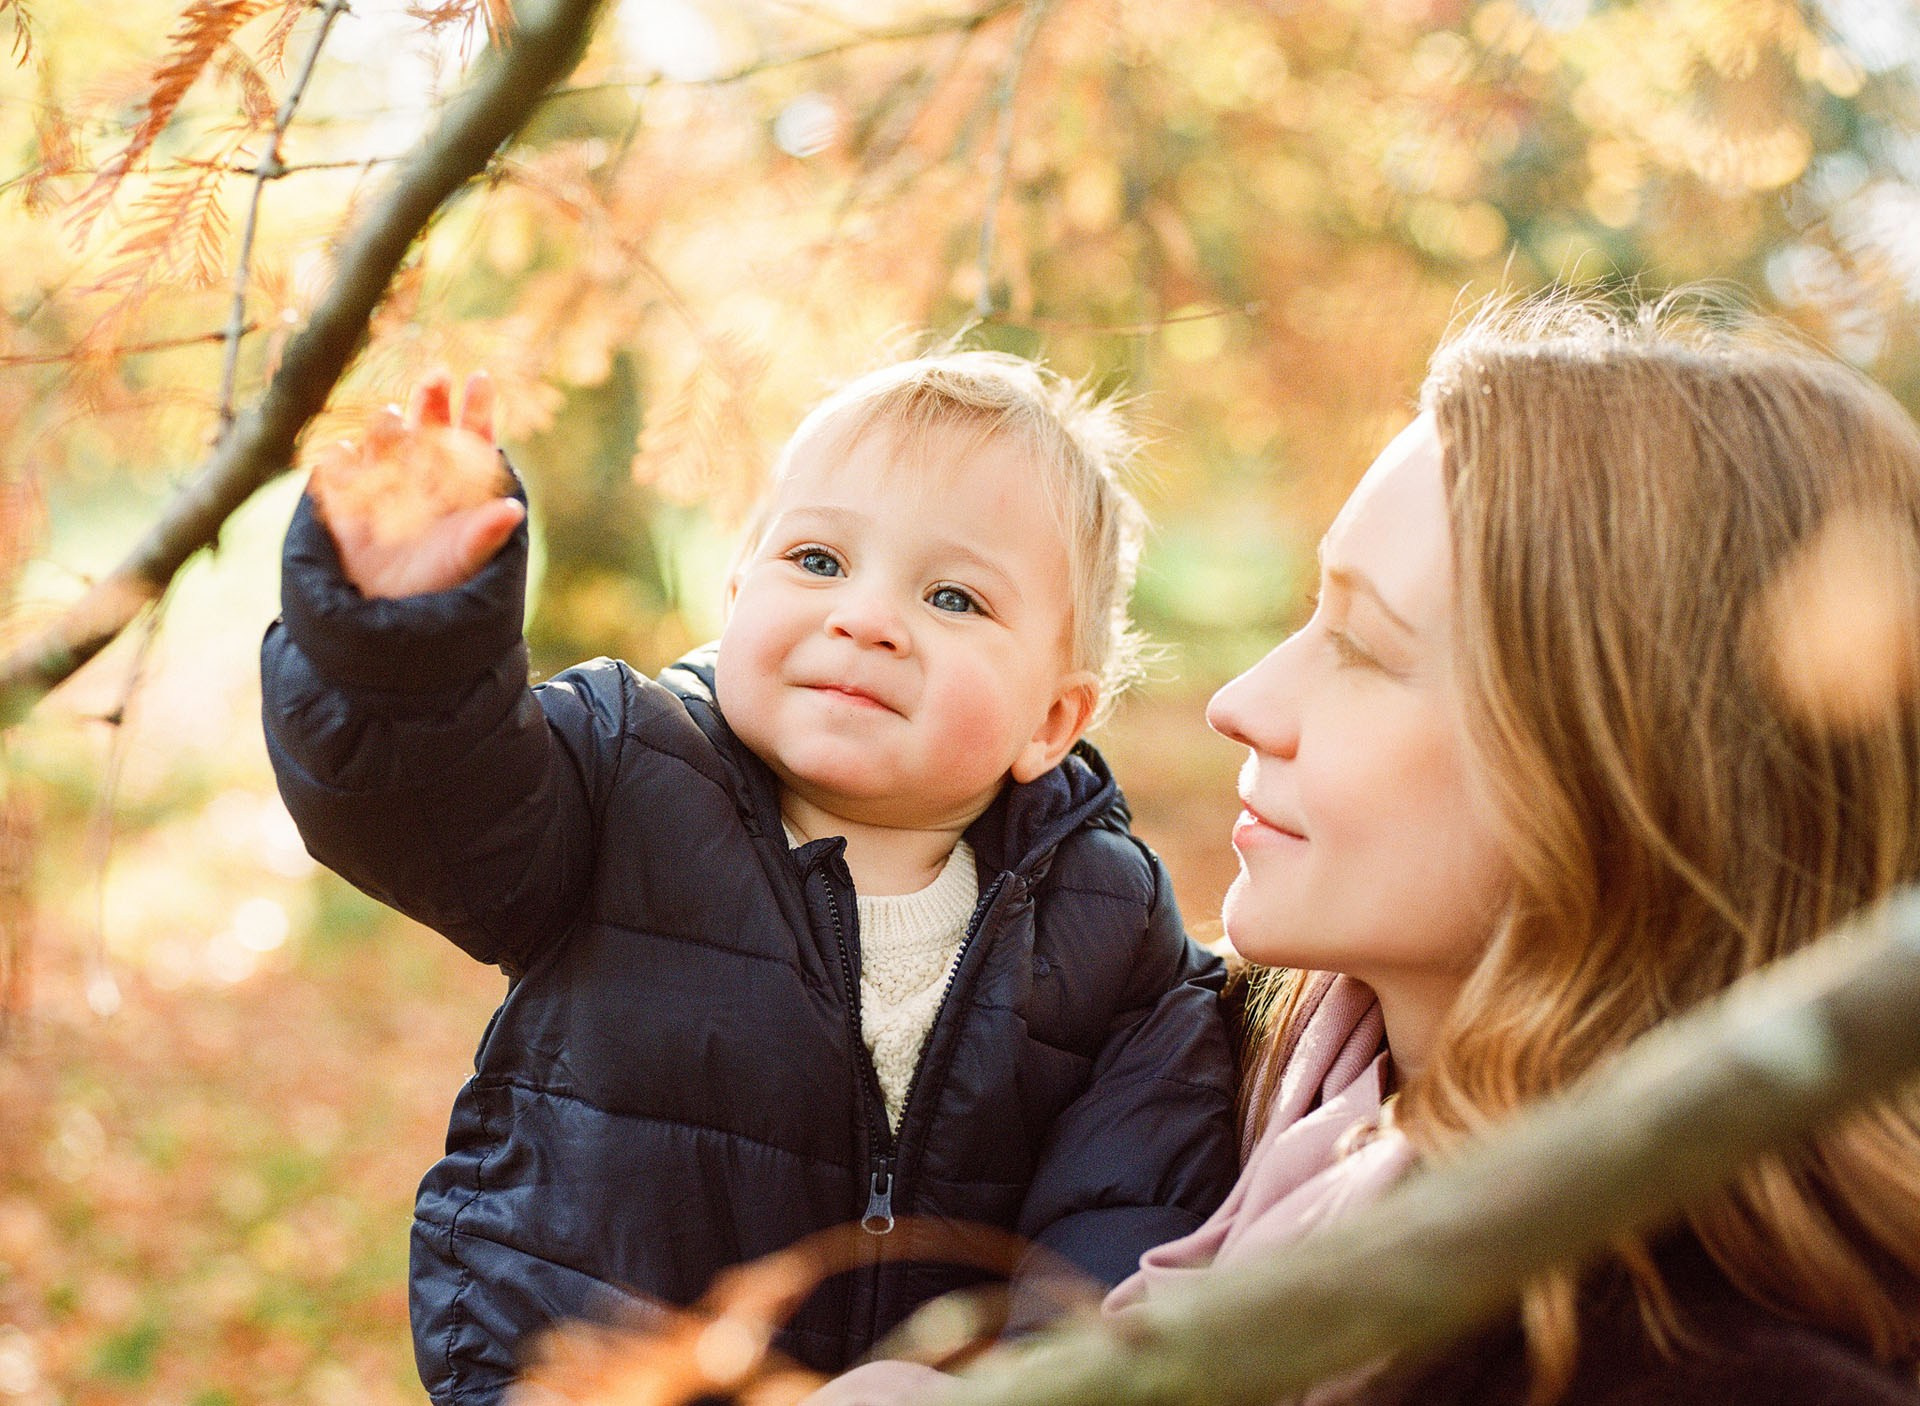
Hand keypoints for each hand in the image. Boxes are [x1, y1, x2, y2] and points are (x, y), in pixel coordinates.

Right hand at [307, 369, 525, 599]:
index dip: (476, 409)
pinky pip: (337, 474)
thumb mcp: (468, 561)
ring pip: (383, 442)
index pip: (471, 438)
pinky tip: (341, 456)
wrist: (391, 614)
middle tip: (437, 376)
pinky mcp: (344, 500)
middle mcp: (421, 474)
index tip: (480, 379)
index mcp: (458, 483)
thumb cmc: (441, 586)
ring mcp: (381, 482)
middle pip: (428, 428)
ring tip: (392, 418)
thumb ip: (486, 534)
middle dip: (432, 402)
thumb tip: (513, 511)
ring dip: (387, 429)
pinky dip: (338, 464)